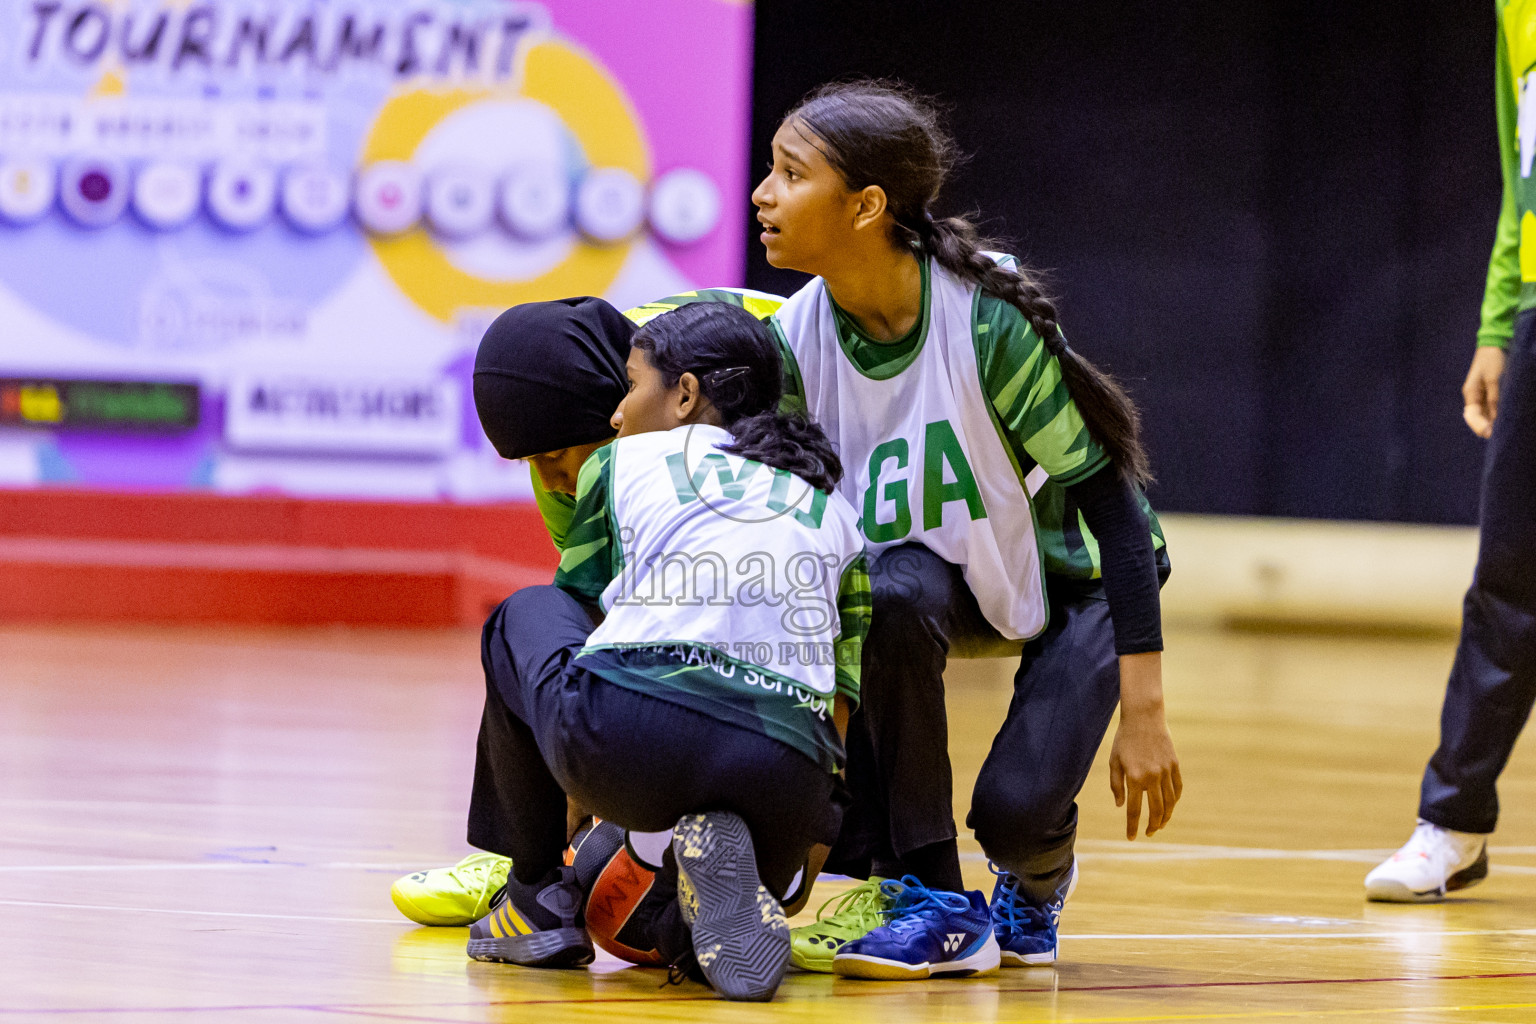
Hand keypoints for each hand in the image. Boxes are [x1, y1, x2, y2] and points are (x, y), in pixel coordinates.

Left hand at [1108, 705, 1181, 840]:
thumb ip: (1116, 785)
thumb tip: (1120, 806)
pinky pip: (1178, 789)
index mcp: (1134, 778)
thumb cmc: (1124, 740)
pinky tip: (1170, 807)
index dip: (1132, 827)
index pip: (1134, 810)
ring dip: (1165, 817)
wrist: (1144, 718)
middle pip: (1155, 810)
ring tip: (1160, 825)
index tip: (1131, 838)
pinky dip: (1175, 801)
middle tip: (1149, 834)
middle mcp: (1152, 777)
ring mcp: (1166, 771)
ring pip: (1170, 802)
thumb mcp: (1114, 761)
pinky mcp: (1175, 765)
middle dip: (1152, 826)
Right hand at [1462, 347, 1506, 437]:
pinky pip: (1487, 407)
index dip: (1479, 426)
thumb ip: (1494, 399)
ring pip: (1482, 413)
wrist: (1494, 345)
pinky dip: (1492, 414)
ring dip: (1489, 422)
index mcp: (1470, 393)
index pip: (1471, 415)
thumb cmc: (1493, 360)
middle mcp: (1472, 395)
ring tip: (1499, 430)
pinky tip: (1500, 419)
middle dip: (1484, 426)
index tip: (1489, 434)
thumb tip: (1494, 418)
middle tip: (1495, 436)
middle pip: (1475, 417)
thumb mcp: (1494, 380)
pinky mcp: (1487, 391)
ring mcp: (1479, 394)